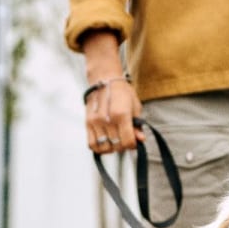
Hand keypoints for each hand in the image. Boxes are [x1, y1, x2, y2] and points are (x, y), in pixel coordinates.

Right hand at [81, 30, 143, 153]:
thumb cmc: (122, 92)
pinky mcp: (87, 123)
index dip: (133, 144)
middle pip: (117, 146)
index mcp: (121, 114)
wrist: (104, 79)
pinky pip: (92, 144)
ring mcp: (96, 122)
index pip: (128, 141)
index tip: (134, 140)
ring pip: (104, 148)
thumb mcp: (135, 106)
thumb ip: (138, 125)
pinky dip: (99, 147)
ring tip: (115, 141)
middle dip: (123, 146)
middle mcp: (107, 119)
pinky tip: (105, 142)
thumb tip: (140, 139)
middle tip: (124, 138)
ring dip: (111, 148)